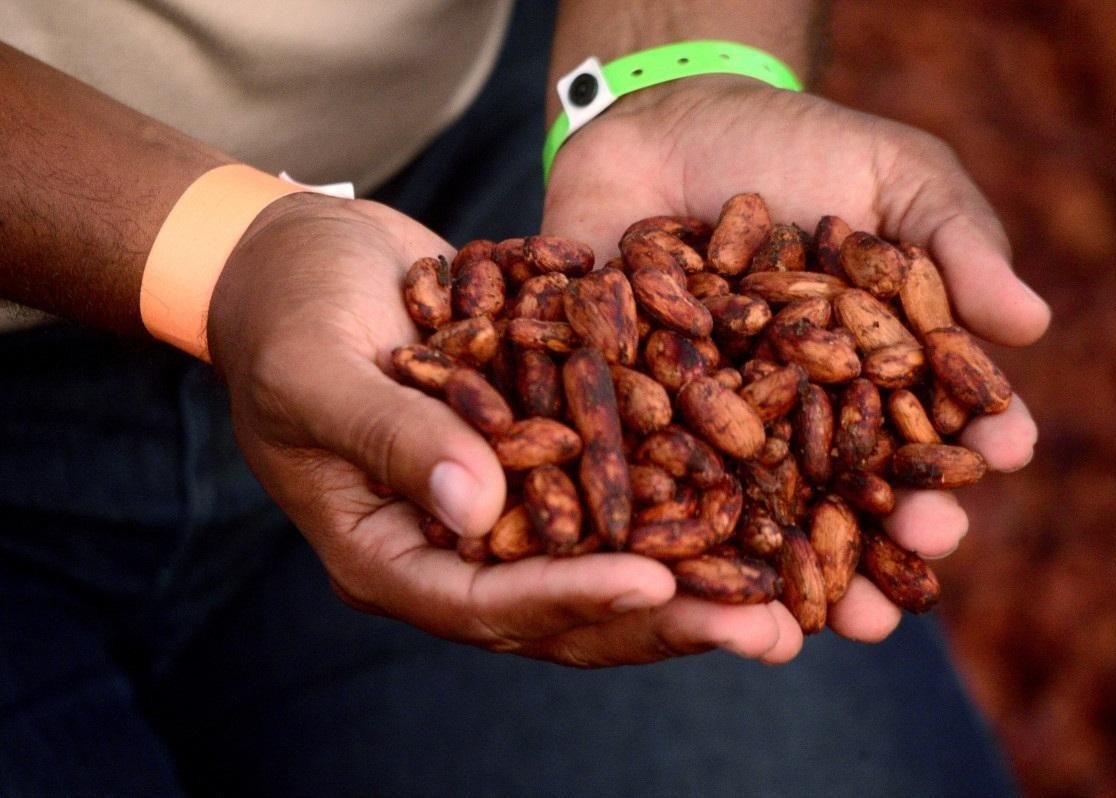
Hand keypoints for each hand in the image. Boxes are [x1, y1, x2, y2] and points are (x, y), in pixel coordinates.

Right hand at [205, 194, 798, 666]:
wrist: (299, 252)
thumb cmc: (281, 308)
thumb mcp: (316, 369)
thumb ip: (391, 438)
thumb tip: (478, 509)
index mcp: (387, 551)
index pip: (486, 601)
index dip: (569, 597)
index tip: (656, 582)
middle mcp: (455, 543)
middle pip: (568, 605)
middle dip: (666, 615)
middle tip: (765, 628)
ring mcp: (504, 500)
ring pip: (610, 556)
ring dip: (698, 573)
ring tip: (790, 592)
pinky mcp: (542, 448)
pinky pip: (619, 485)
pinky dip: (684, 495)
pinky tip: (762, 495)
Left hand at [543, 77, 1051, 643]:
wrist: (664, 121)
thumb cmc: (794, 146)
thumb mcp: (892, 173)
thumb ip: (955, 241)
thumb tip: (1032, 324)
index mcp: (871, 372)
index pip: (928, 423)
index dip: (967, 443)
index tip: (1003, 459)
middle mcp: (799, 416)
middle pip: (847, 493)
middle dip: (886, 535)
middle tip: (918, 570)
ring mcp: (715, 427)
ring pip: (756, 515)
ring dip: (789, 574)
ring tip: (821, 627)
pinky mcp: (635, 422)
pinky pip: (651, 486)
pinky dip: (669, 537)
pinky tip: (693, 583)